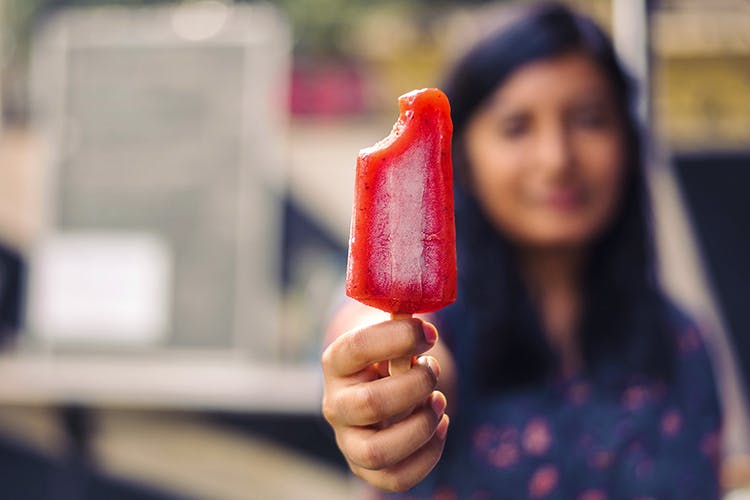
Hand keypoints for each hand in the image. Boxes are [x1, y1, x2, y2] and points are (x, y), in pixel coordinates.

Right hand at [321, 317, 448, 492]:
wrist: (377, 389)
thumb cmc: (389, 359)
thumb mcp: (391, 338)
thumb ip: (402, 329)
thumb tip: (420, 319)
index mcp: (336, 363)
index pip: (356, 348)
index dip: (397, 339)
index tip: (428, 333)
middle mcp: (335, 404)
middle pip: (371, 405)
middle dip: (415, 386)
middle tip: (433, 370)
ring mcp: (348, 441)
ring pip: (379, 451)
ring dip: (421, 426)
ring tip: (438, 401)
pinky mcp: (366, 468)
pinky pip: (396, 478)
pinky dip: (428, 455)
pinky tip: (440, 427)